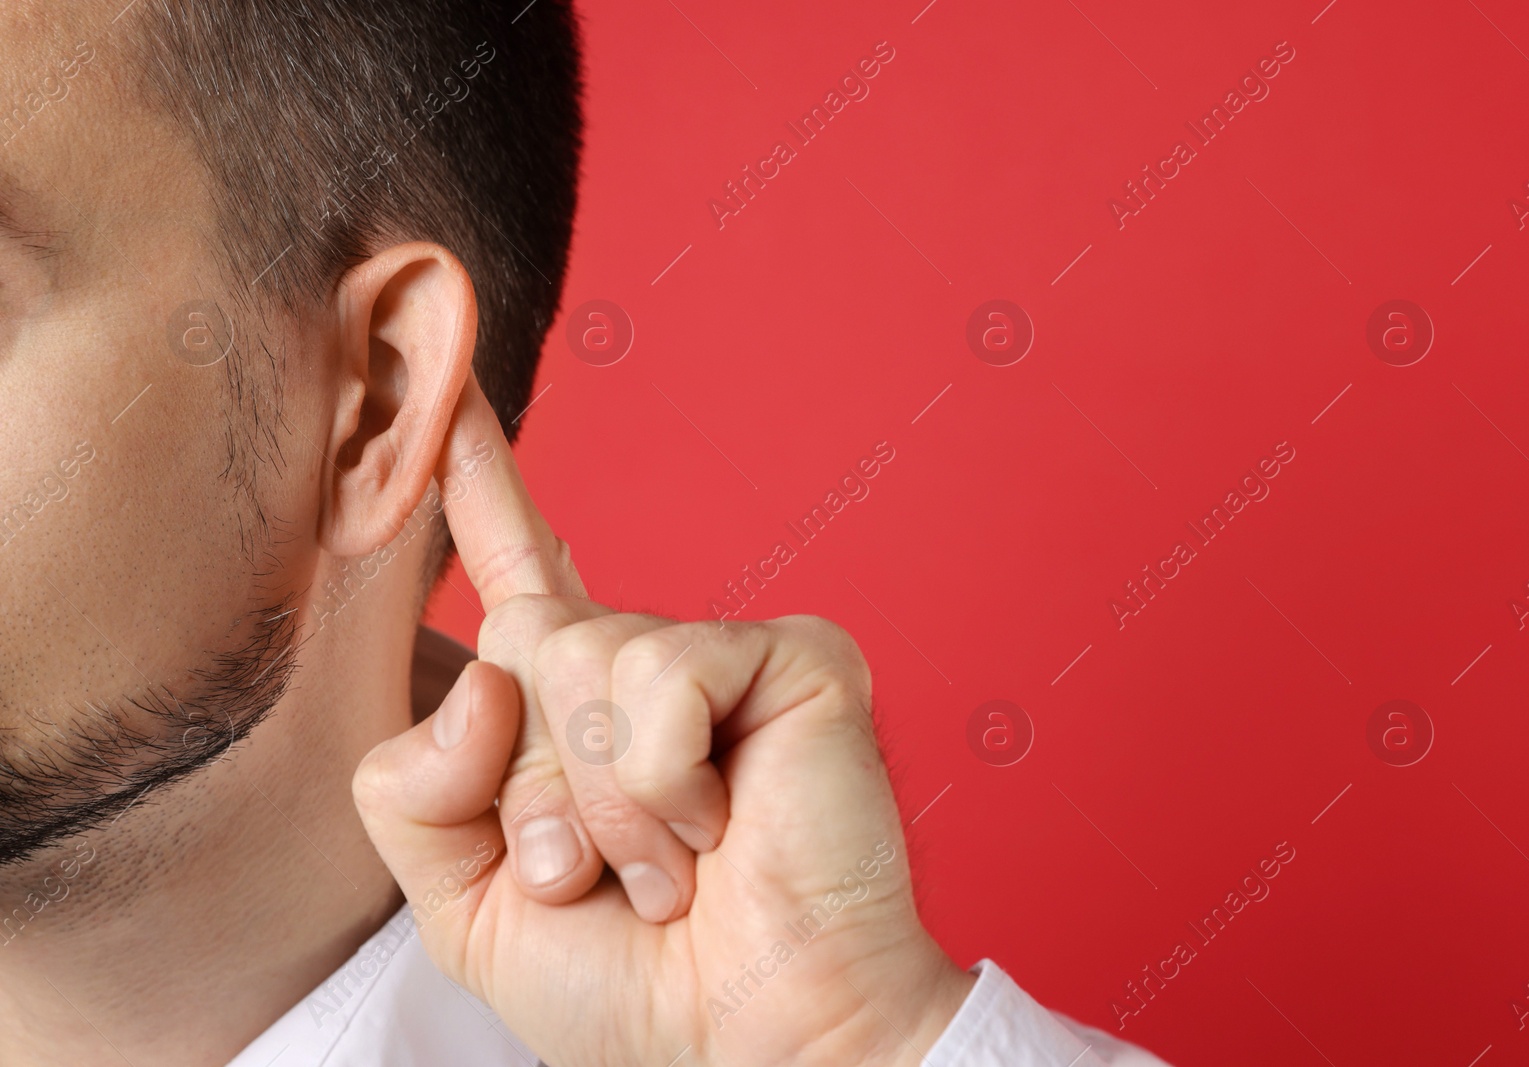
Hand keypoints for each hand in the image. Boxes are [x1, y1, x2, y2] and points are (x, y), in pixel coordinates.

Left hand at [353, 374, 974, 1066]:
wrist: (759, 1046)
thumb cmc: (636, 986)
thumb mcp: (467, 904)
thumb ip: (414, 790)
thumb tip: (484, 672)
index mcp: (577, 711)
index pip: (518, 573)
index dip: (479, 484)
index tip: (445, 388)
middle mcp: (646, 665)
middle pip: (519, 636)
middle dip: (531, 787)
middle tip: (598, 873)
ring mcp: (721, 655)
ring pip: (578, 656)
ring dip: (600, 802)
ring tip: (673, 864)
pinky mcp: (791, 656)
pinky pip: (660, 674)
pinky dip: (662, 777)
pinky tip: (722, 820)